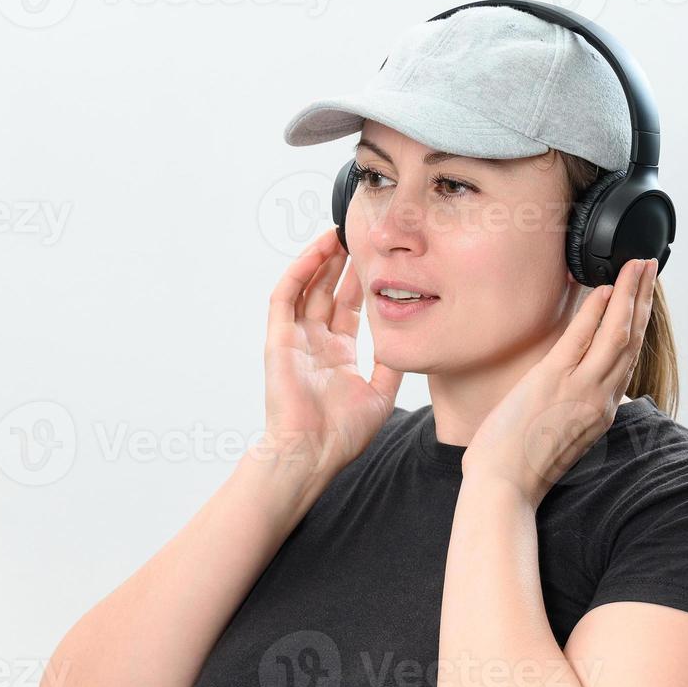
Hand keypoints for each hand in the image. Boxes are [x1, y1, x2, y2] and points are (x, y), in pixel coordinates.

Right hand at [259, 228, 403, 478]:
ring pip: (306, 287)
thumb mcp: (380, 394)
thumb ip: (391, 365)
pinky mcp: (278, 339)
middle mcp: (315, 343)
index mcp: (338, 356)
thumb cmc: (341, 435)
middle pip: (327, 291)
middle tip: (359, 234)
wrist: (310, 454)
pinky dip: (300, 271)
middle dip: (342, 263)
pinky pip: (286, 296)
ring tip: (338, 232)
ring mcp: (295, 340)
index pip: (349, 308)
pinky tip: (318, 251)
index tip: (377, 258)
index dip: (361, 282)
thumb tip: (410, 342)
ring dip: (320, 259)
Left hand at [461, 257, 657, 504]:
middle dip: (644, 300)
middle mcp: (599, 400)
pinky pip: (584, 338)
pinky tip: (605, 288)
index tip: (641, 300)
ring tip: (639, 266)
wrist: (503, 489)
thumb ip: (569, 410)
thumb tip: (564, 392)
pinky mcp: (555, 382)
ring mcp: (581, 390)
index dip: (637, 326)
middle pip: (632, 341)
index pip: (626, 360)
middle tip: (650, 267)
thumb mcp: (556, 436)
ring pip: (619, 334)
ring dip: (632, 295)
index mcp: (600, 412)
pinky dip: (598, 311)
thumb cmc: (518, 467)